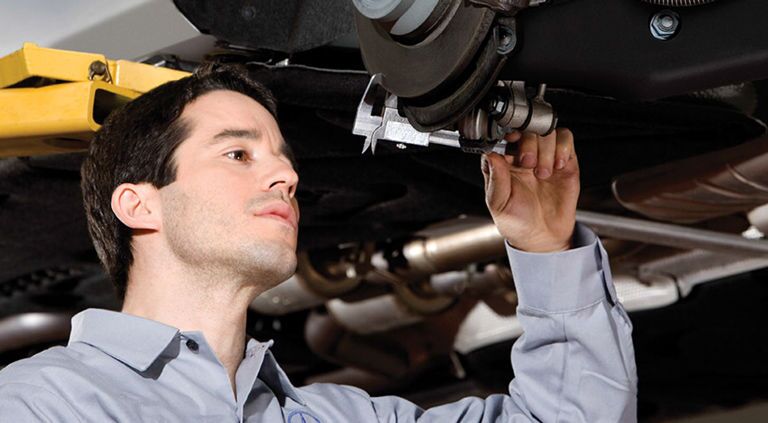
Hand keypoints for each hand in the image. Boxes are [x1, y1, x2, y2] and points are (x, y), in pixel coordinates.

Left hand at [481, 129, 579, 251]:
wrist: (543, 236)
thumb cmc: (517, 221)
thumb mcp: (499, 203)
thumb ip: (495, 179)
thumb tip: (490, 154)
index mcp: (504, 162)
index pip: (505, 134)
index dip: (508, 133)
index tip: (511, 142)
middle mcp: (523, 156)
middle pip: (527, 129)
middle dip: (528, 144)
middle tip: (528, 164)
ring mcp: (544, 157)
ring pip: (547, 132)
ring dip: (546, 149)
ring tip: (543, 173)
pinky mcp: (564, 161)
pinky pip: (565, 139)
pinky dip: (563, 148)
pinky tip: (557, 166)